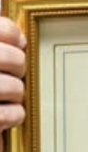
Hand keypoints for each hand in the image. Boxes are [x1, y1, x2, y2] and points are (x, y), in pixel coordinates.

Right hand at [0, 17, 25, 151]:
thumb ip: (1, 50)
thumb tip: (21, 40)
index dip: (11, 33)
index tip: (20, 43)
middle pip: (8, 57)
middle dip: (18, 65)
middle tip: (16, 72)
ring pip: (14, 87)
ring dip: (17, 94)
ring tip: (9, 98)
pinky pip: (12, 114)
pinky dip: (15, 116)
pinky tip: (9, 118)